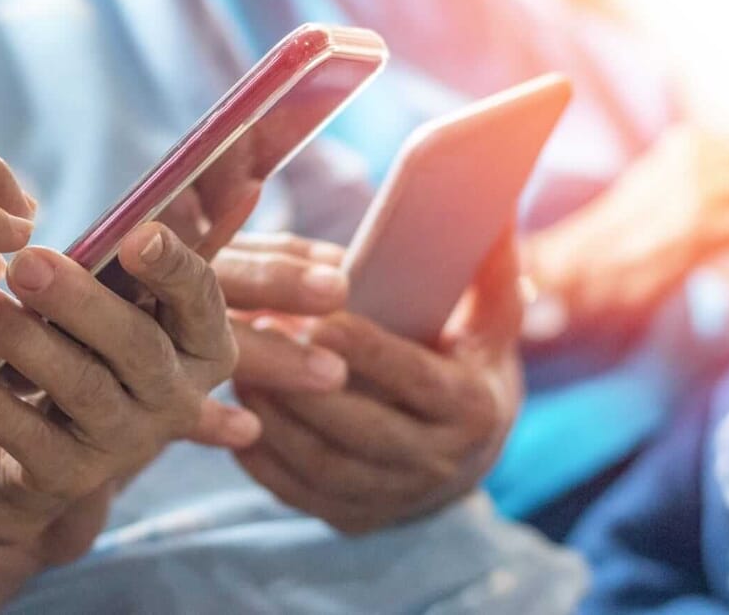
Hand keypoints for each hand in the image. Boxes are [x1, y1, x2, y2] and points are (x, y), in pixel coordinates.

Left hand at [0, 224, 237, 609]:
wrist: (33, 445)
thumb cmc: (82, 346)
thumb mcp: (110, 303)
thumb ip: (122, 262)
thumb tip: (141, 206)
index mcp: (201, 344)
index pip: (200, 299)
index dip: (174, 267)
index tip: (138, 233)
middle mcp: (177, 397)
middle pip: (136, 345)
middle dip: (79, 301)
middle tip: (24, 262)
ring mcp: (127, 442)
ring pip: (81, 387)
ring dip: (24, 341)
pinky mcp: (71, 476)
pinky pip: (29, 437)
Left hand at [231, 233, 524, 533]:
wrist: (467, 454)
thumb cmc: (469, 363)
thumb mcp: (491, 318)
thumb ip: (491, 267)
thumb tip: (494, 209)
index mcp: (473, 408)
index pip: (412, 378)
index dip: (365, 349)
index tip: (316, 314)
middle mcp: (438, 463)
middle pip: (360, 427)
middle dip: (303, 382)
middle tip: (257, 334)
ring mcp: (393, 499)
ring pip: (320, 462)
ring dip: (273, 416)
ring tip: (237, 367)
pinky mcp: (353, 519)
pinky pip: (296, 489)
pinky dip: (260, 456)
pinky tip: (234, 415)